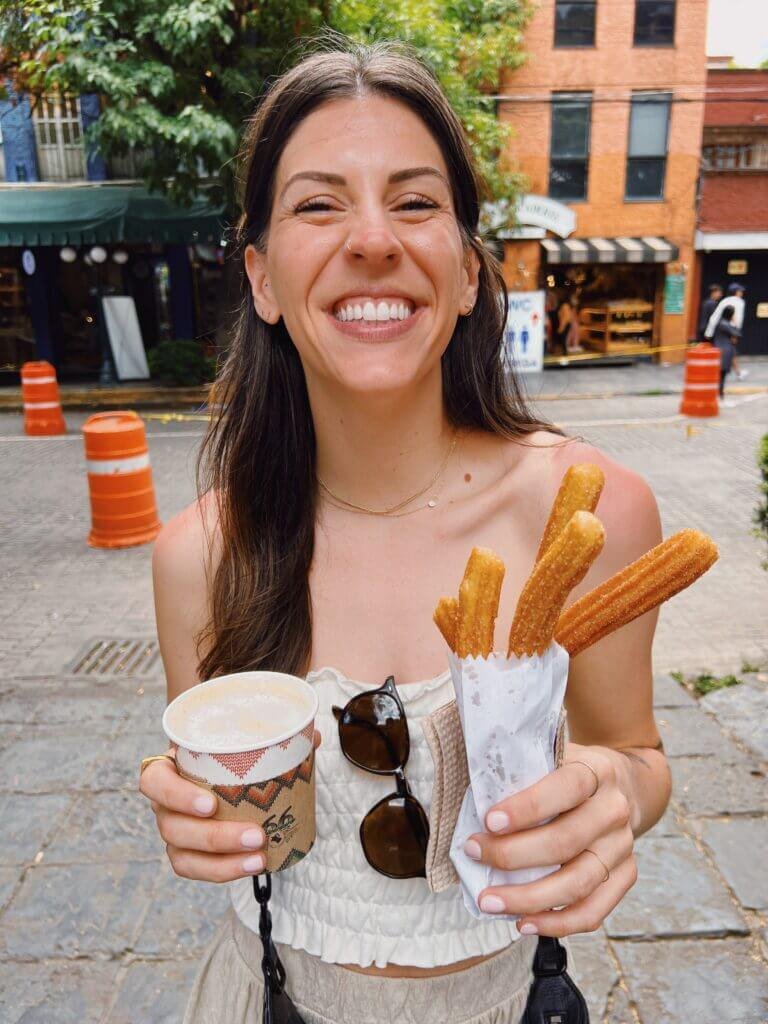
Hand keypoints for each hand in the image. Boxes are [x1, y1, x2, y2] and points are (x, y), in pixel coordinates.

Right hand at [139, 730, 320, 882]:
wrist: (223, 771)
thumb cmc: (228, 753)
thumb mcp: (242, 739)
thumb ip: (273, 734)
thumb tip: (311, 735)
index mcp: (167, 768)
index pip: (154, 782)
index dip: (176, 796)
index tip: (211, 803)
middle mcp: (164, 803)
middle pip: (173, 826)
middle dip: (215, 837)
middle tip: (255, 834)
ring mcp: (173, 831)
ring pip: (183, 854)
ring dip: (222, 861)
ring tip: (259, 856)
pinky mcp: (188, 853)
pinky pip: (196, 869)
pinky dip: (224, 871)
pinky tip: (253, 865)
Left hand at [463, 744, 636, 936]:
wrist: (621, 786)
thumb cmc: (568, 774)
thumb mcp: (551, 757)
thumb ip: (522, 773)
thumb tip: (471, 800)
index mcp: (597, 772)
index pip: (565, 788)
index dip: (527, 808)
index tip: (489, 822)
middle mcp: (614, 810)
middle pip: (565, 841)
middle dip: (513, 854)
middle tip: (474, 855)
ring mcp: (622, 847)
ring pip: (578, 883)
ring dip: (529, 898)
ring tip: (489, 902)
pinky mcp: (625, 876)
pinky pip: (593, 911)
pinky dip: (557, 923)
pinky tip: (523, 922)